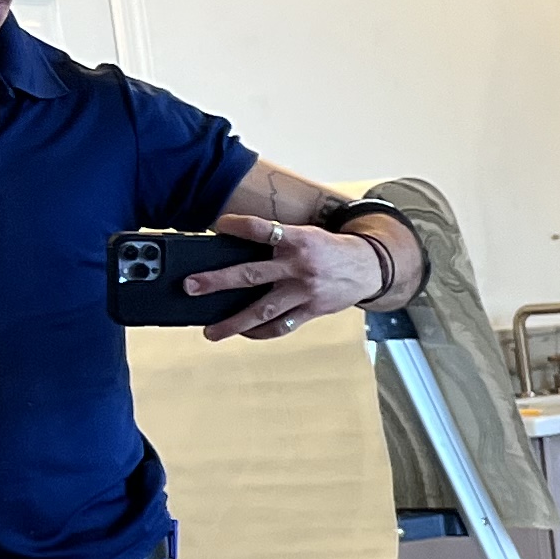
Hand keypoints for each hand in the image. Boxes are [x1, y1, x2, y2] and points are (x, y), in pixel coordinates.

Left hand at [191, 214, 391, 340]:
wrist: (369, 267)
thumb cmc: (328, 250)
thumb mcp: (306, 235)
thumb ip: (277, 242)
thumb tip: (235, 252)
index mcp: (297, 240)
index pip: (261, 229)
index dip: (237, 226)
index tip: (218, 226)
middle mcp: (298, 266)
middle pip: (251, 274)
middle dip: (217, 281)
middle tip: (190, 286)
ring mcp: (304, 292)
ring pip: (263, 310)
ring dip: (233, 322)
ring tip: (211, 332)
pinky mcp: (311, 310)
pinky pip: (282, 326)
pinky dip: (260, 332)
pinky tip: (244, 332)